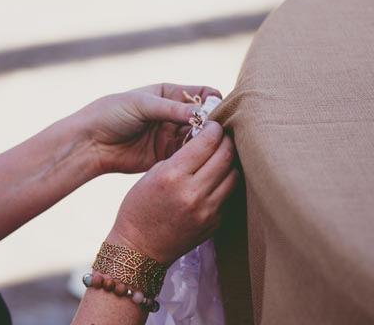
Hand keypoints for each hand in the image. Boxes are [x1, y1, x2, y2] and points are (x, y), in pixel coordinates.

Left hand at [77, 83, 220, 174]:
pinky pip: (188, 156)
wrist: (90, 142)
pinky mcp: (167, 156)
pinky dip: (194, 156)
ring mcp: (172, 136)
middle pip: (206, 118)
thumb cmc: (112, 113)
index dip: (214, 102)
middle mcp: (175, 115)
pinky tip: (195, 158)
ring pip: (200, 138)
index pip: (204, 94)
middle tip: (214, 132)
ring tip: (204, 146)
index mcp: (171, 94)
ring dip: (205, 142)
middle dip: (212, 125)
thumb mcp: (142, 104)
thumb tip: (204, 113)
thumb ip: (173, 109)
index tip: (215, 113)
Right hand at [106, 121, 238, 264]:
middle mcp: (194, 193)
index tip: (213, 123)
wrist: (140, 249)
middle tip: (223, 134)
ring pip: (234, 174)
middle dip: (226, 139)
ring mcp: (208, 210)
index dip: (214, 128)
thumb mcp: (153, 174)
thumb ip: (180, 156)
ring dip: (231, 160)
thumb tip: (205, 139)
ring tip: (224, 153)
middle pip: (226, 155)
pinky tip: (221, 174)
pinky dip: (228, 180)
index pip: (207, 142)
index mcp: (173, 176)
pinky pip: (230, 194)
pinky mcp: (215, 223)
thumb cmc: (139, 207)